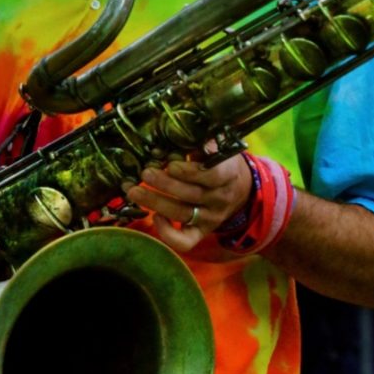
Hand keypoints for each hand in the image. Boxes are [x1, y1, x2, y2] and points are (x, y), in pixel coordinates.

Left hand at [123, 152, 251, 252]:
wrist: (241, 190)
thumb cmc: (222, 163)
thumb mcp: (220, 148)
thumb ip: (202, 143)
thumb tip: (181, 131)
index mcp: (228, 174)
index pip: (212, 175)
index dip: (190, 171)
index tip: (171, 163)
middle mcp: (220, 199)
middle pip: (191, 194)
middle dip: (164, 184)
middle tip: (144, 173)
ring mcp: (211, 218)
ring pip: (182, 214)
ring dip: (154, 202)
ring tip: (133, 191)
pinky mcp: (201, 232)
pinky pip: (185, 241)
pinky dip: (167, 233)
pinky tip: (154, 217)